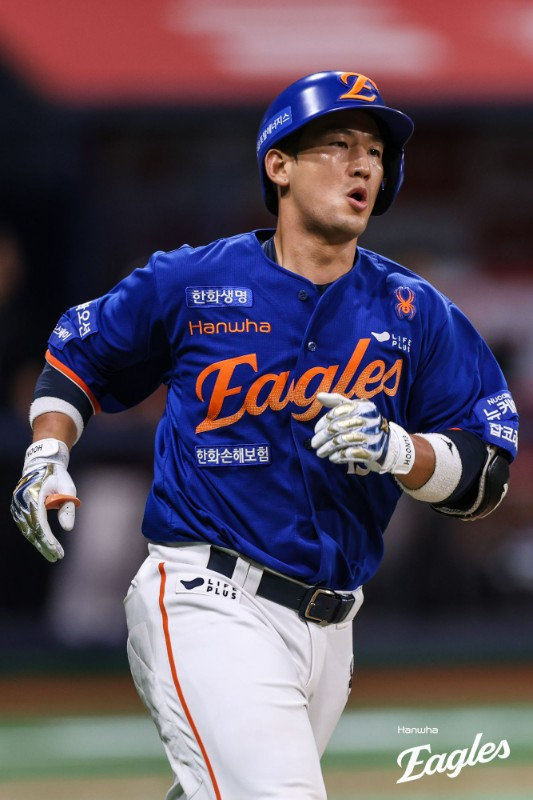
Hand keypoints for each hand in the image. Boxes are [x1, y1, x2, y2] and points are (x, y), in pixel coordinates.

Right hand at [11, 438, 79, 561]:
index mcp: (34, 495)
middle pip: (32, 530)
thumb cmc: (58, 476)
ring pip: (27, 530)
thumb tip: (67, 529)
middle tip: (56, 557)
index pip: (40, 523)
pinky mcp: (18, 508)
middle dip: (44, 545)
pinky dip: (34, 535)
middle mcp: (22, 501)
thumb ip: (68, 508)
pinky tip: (44, 544)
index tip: (58, 551)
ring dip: (39, 543)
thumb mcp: (68, 488)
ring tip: (52, 554)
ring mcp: (18, 505)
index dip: (48, 540)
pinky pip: (25, 525)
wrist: (41, 463)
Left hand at [311, 392, 414, 474]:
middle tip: (314, 443)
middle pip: (338, 427)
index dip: (324, 421)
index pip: (339, 411)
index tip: (316, 430)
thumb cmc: (364, 424)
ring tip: (320, 452)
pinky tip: (332, 457)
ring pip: (342, 441)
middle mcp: (369, 419)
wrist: (387, 444)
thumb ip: (337, 401)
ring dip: (327, 448)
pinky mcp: (371, 452)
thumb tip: (319, 396)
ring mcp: (371, 436)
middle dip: (322, 437)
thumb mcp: (355, 408)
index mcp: (364, 406)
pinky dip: (338, 456)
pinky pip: (349, 454)